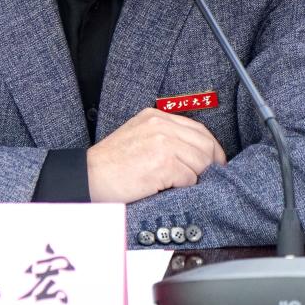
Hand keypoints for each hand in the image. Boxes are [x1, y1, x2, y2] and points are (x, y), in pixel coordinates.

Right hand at [87, 108, 226, 203]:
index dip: (211, 147)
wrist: (90, 176)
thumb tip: (194, 151)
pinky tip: (168, 188)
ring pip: (201, 162)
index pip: (198, 128)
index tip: (215, 161)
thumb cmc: (111, 162)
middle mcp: (161, 125)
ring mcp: (162, 144)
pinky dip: (184, 187)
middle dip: (210, 164)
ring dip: (195, 177)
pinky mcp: (163, 164)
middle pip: (205, 144)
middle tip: (208, 177)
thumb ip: (163, 135)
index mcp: (155, 116)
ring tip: (180, 183)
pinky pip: (189, 178)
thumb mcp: (138, 134)